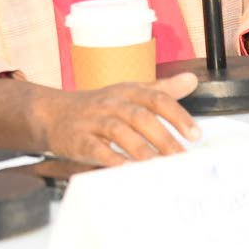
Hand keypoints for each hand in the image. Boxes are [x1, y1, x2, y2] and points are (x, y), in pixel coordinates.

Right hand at [34, 73, 200, 165]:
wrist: (54, 113)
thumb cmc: (99, 106)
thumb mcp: (129, 92)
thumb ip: (161, 89)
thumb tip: (192, 80)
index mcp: (128, 92)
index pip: (156, 99)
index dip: (177, 115)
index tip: (195, 135)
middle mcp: (112, 103)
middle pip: (140, 117)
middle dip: (163, 137)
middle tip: (181, 157)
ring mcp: (93, 121)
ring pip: (119, 131)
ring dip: (140, 148)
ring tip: (157, 165)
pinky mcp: (78, 139)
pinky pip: (94, 147)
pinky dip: (109, 158)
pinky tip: (123, 168)